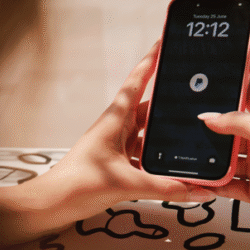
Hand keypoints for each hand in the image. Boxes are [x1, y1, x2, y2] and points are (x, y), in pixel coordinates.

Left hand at [36, 42, 214, 221]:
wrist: (51, 205)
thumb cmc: (77, 184)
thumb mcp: (127, 183)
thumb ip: (165, 187)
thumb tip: (199, 189)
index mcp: (114, 120)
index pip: (136, 83)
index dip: (150, 62)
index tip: (163, 44)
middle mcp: (115, 129)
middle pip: (149, 111)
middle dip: (170, 105)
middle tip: (194, 97)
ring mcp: (115, 147)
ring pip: (148, 136)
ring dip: (166, 138)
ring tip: (192, 137)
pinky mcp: (115, 165)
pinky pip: (144, 156)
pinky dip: (159, 161)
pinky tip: (174, 169)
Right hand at [199, 81, 249, 238]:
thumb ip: (236, 122)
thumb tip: (209, 116)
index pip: (248, 94)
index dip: (230, 86)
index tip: (207, 80)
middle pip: (231, 130)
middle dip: (211, 127)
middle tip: (185, 123)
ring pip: (227, 159)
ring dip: (210, 158)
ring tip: (187, 153)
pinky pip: (230, 185)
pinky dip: (215, 183)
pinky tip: (202, 180)